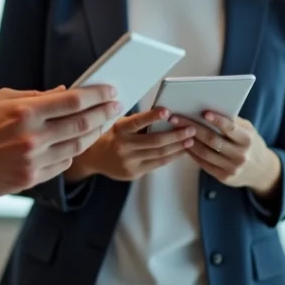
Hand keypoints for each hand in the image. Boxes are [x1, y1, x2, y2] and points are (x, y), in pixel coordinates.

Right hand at [0, 85, 121, 199]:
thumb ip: (34, 96)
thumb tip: (64, 92)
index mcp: (25, 111)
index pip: (73, 101)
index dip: (96, 94)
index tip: (110, 90)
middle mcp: (32, 136)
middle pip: (81, 124)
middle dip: (103, 113)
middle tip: (116, 106)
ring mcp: (32, 160)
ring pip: (76, 146)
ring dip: (93, 134)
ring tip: (102, 124)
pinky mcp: (30, 179)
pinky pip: (62, 164)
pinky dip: (72, 152)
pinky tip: (76, 144)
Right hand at [66, 107, 195, 182]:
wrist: (94, 158)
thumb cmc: (112, 136)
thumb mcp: (119, 125)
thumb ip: (137, 122)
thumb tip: (165, 115)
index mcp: (119, 129)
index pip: (137, 122)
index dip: (152, 117)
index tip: (167, 111)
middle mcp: (123, 146)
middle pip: (155, 141)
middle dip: (175, 134)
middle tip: (190, 128)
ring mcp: (129, 162)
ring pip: (159, 154)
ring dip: (177, 147)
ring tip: (190, 139)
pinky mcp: (134, 173)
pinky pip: (157, 164)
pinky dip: (171, 156)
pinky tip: (181, 151)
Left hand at [173, 112, 280, 197]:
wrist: (261, 171)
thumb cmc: (251, 144)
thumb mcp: (248, 131)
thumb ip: (233, 122)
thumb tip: (209, 108)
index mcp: (248, 140)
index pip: (230, 128)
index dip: (217, 120)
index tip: (203, 112)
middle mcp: (241, 155)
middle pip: (213, 140)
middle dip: (193, 128)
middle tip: (176, 118)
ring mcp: (232, 168)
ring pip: (205, 153)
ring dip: (189, 141)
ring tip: (176, 130)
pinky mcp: (224, 177)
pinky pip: (204, 164)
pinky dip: (193, 153)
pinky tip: (184, 144)